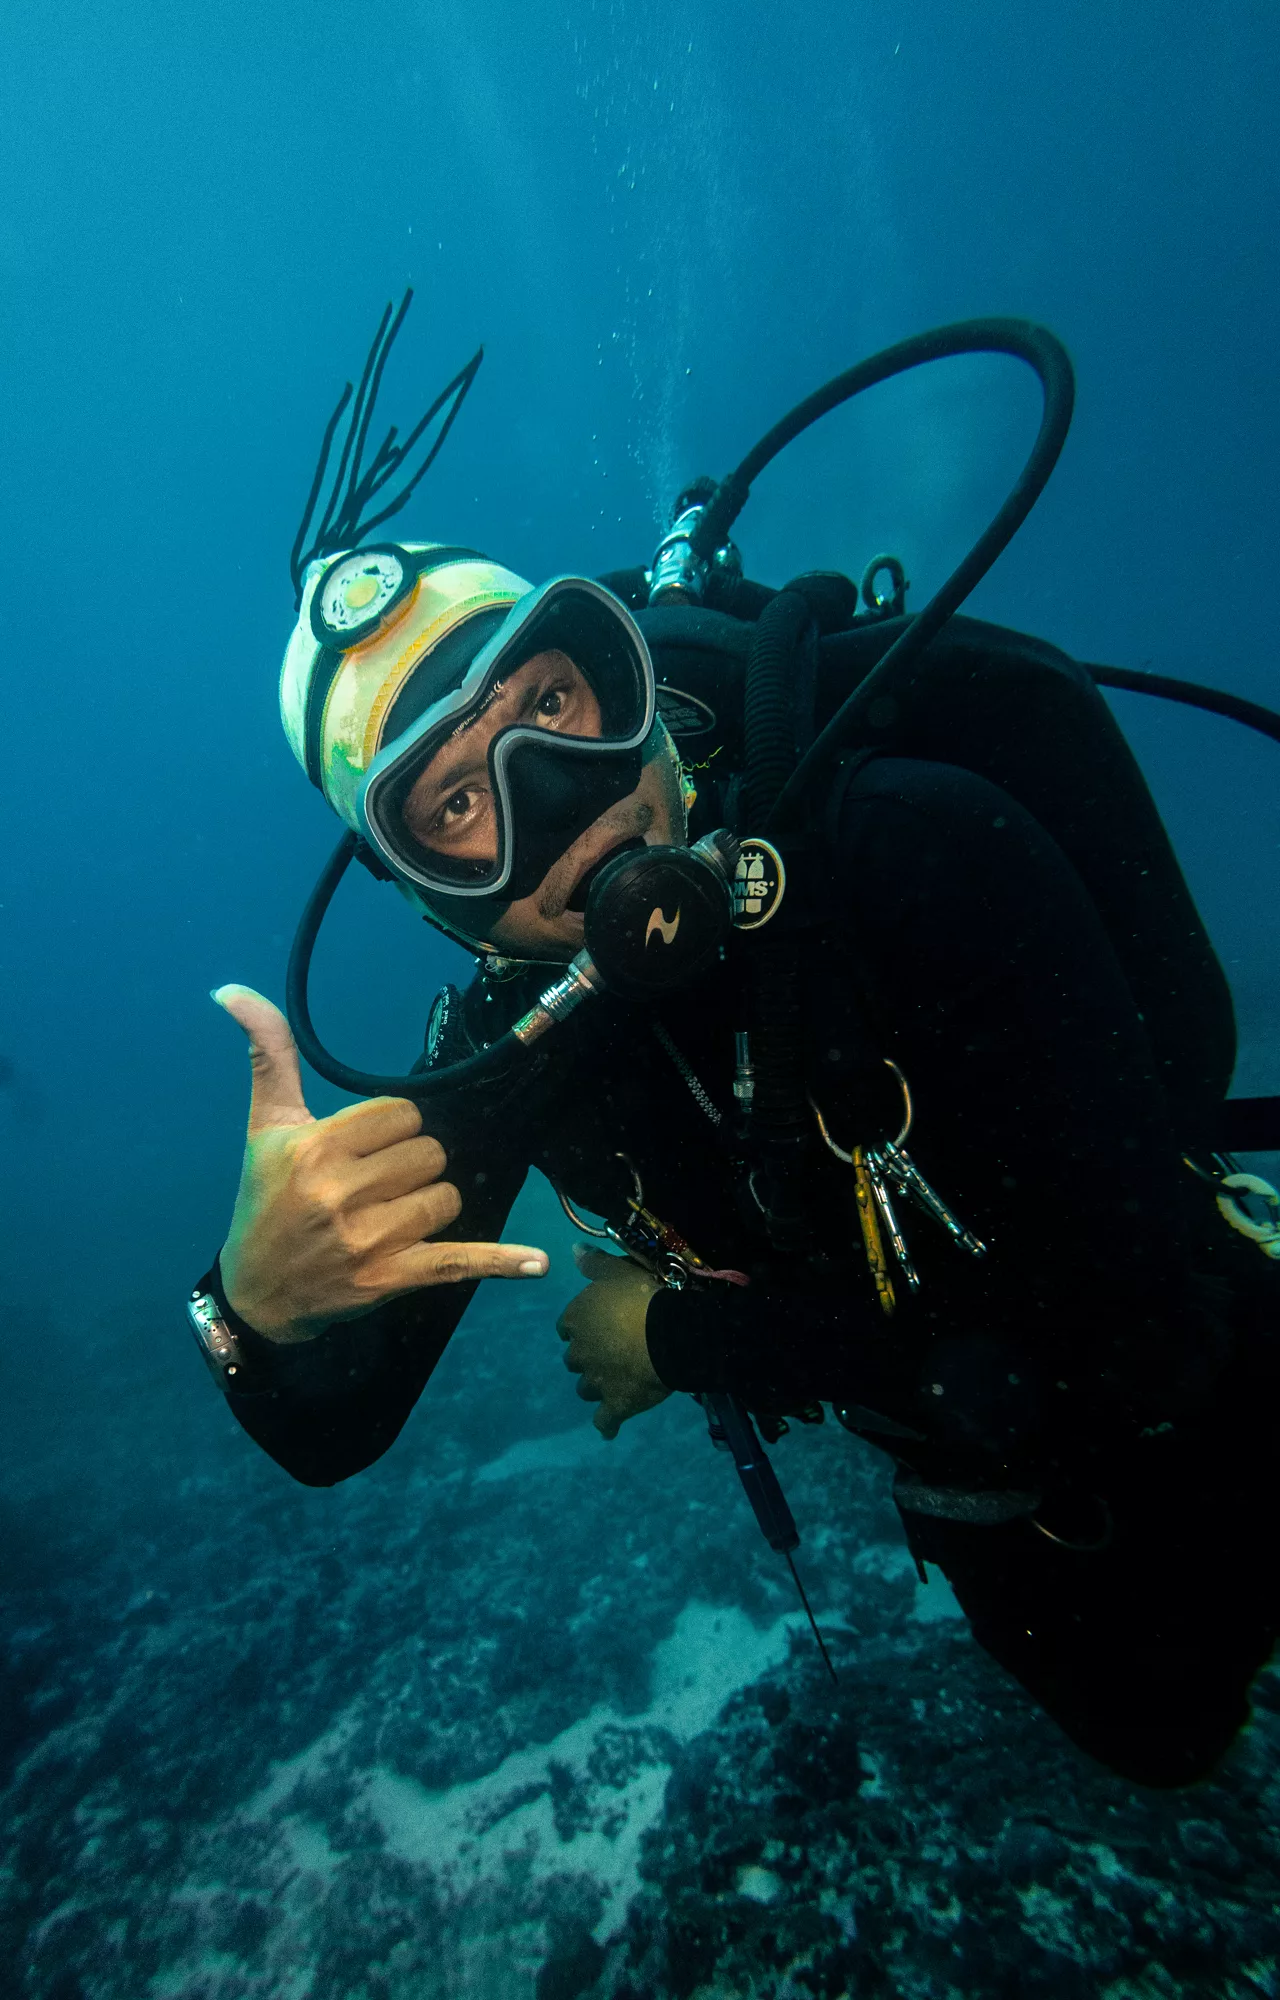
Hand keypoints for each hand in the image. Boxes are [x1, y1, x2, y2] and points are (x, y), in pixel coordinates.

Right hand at [213, 985, 547, 1340]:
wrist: (257, 1291)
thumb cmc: (264, 1200)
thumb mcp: (266, 1127)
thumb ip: (269, 1054)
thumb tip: (232, 990)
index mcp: (314, 1148)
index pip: (402, 1114)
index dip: (392, 1128)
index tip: (363, 1150)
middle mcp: (339, 1192)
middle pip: (429, 1153)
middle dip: (411, 1166)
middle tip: (374, 1187)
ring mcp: (367, 1240)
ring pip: (446, 1197)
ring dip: (431, 1204)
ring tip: (391, 1218)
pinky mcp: (389, 1278)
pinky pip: (457, 1261)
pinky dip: (499, 1262)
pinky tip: (537, 1263)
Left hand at [557, 1244, 670, 1439]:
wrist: (670, 1334)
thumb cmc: (643, 1296)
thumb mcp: (618, 1271)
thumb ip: (594, 1263)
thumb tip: (573, 1250)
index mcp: (576, 1319)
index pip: (566, 1327)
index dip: (580, 1327)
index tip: (595, 1326)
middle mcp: (579, 1352)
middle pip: (574, 1360)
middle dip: (587, 1357)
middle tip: (610, 1352)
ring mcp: (596, 1382)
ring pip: (585, 1389)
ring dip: (596, 1386)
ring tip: (614, 1383)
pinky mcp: (616, 1405)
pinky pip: (605, 1420)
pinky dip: (607, 1424)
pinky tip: (610, 1428)